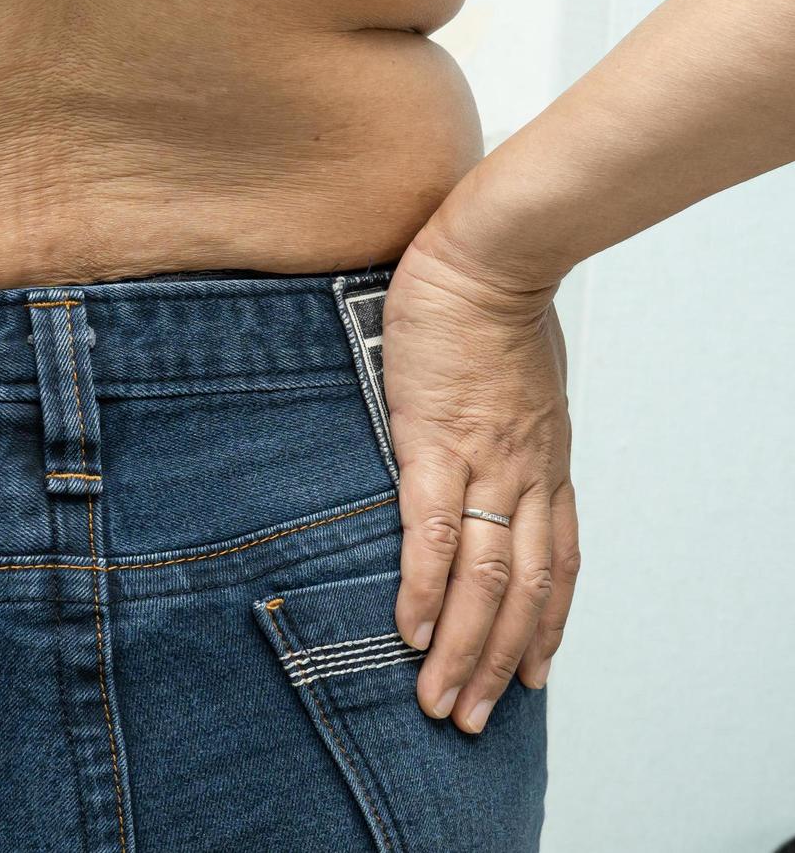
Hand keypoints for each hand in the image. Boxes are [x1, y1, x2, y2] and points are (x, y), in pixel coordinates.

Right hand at [382, 223, 579, 733]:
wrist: (490, 252)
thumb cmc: (496, 306)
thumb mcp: (521, 383)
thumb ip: (507, 430)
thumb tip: (483, 452)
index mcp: (544, 463)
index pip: (559, 566)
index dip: (548, 629)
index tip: (534, 676)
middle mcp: (527, 475)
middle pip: (526, 592)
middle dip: (502, 664)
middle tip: (474, 717)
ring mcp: (485, 461)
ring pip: (488, 578)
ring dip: (466, 648)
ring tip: (441, 698)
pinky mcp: (434, 440)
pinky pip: (434, 531)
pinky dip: (426, 587)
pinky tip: (410, 629)